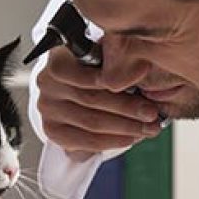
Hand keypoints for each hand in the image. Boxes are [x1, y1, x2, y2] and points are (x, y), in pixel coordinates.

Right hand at [37, 46, 161, 155]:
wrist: (77, 90)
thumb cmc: (96, 70)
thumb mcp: (106, 57)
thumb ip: (117, 61)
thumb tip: (143, 68)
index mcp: (58, 59)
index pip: (81, 70)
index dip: (111, 76)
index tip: (143, 77)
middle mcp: (47, 83)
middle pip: (90, 98)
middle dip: (127, 107)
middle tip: (152, 112)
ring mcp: (47, 108)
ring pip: (92, 121)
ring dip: (126, 126)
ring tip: (149, 127)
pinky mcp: (52, 130)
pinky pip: (87, 141)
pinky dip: (114, 140)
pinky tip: (131, 137)